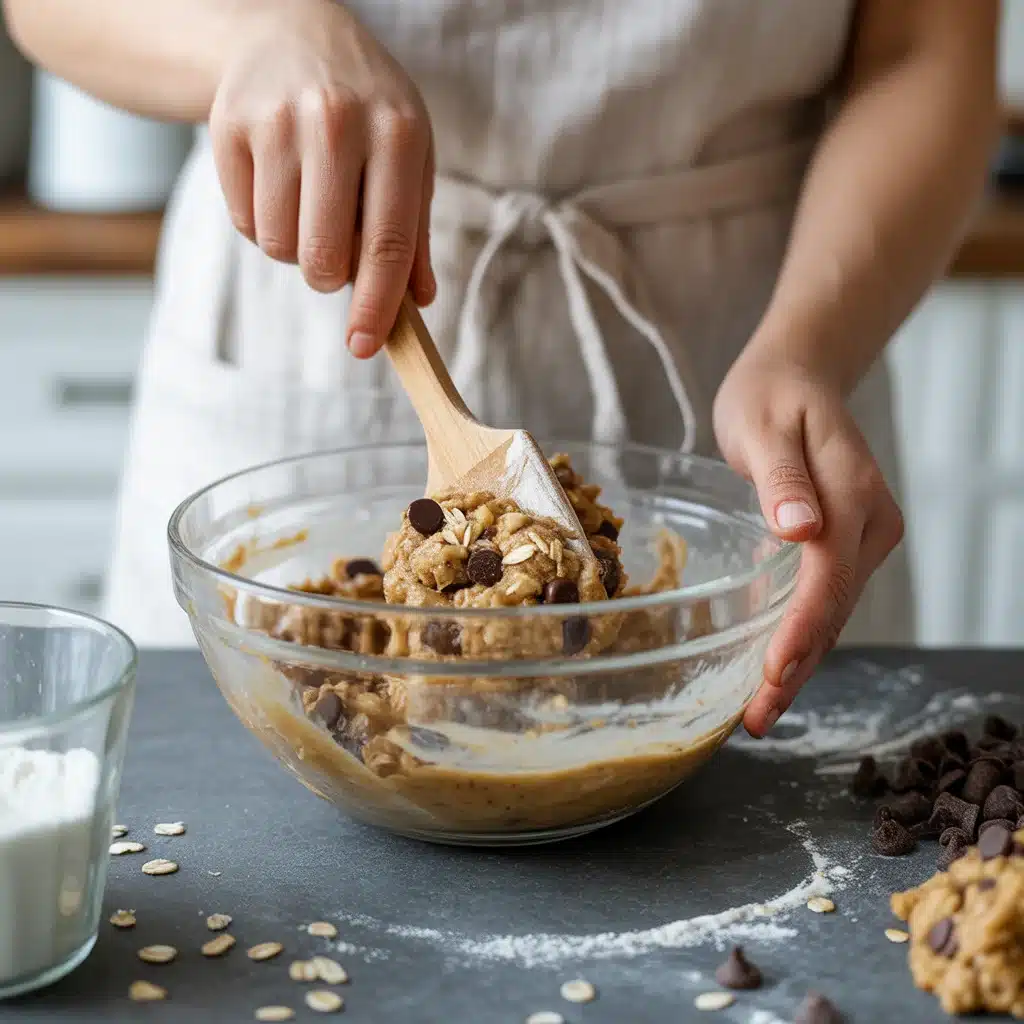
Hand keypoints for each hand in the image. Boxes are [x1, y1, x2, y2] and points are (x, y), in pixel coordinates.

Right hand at [209, 0, 434, 355]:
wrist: (291, 34)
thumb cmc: (366, 110)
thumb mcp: (408, 158)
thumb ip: (413, 234)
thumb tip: (415, 304)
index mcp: (397, 133)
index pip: (387, 243)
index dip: (376, 305)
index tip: (365, 345)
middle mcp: (337, 121)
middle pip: (324, 255)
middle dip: (329, 276)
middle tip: (334, 254)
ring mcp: (277, 120)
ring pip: (279, 245)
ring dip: (294, 248)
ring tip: (307, 206)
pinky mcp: (228, 125)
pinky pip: (244, 222)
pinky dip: (261, 223)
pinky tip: (276, 185)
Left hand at [712, 351, 904, 737]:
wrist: (798, 374)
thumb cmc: (770, 396)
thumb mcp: (762, 425)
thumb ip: (781, 478)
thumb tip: (800, 528)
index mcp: (852, 495)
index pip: (828, 578)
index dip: (800, 631)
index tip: (772, 676)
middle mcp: (869, 523)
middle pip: (834, 607)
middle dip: (796, 666)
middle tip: (757, 719)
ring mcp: (864, 536)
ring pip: (833, 611)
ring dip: (799, 661)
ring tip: (760, 711)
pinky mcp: (848, 543)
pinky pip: (826, 597)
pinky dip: (802, 634)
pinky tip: (775, 666)